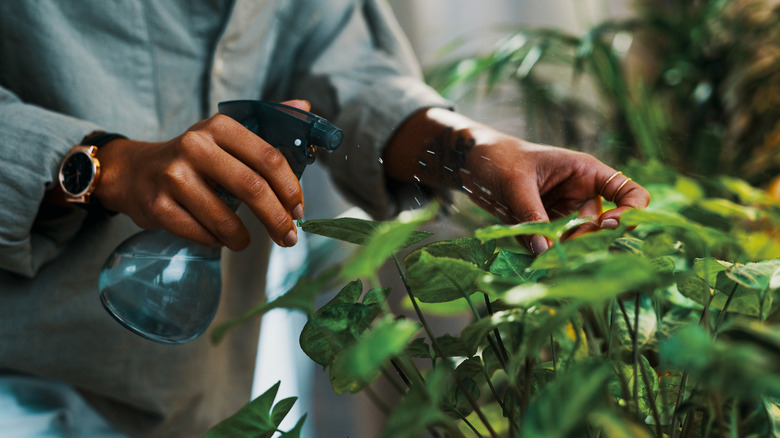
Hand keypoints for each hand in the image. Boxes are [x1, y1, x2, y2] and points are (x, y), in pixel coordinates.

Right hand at [93, 100, 310, 249]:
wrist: (133, 172)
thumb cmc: (192, 158)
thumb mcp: (225, 134)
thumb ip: (267, 124)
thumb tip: (306, 108)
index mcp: (219, 127)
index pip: (269, 158)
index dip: (291, 189)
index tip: (299, 210)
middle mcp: (195, 146)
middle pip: (252, 188)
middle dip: (277, 219)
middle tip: (288, 237)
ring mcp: (173, 177)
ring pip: (225, 219)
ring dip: (243, 238)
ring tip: (246, 241)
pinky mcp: (158, 206)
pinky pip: (201, 234)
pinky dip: (216, 241)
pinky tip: (217, 237)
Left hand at [461, 134, 649, 253]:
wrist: (471, 163)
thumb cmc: (498, 158)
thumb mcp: (515, 183)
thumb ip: (531, 214)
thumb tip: (545, 251)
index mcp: (585, 173)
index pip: (628, 191)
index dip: (630, 211)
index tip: (610, 226)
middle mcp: (580, 196)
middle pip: (600, 227)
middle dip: (583, 241)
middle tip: (560, 249)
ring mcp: (564, 214)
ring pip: (574, 242)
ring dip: (559, 251)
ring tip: (538, 252)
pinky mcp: (545, 229)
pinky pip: (549, 247)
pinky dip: (539, 251)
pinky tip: (523, 247)